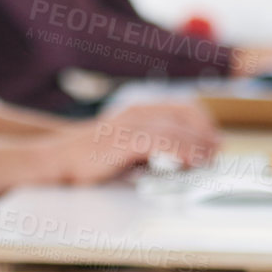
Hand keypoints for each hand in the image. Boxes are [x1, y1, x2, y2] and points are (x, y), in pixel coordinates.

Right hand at [41, 102, 220, 183]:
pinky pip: (163, 142)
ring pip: (178, 128)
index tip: (214, 142)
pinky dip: (183, 151)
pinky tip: (191, 162)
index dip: (203, 124)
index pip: (183, 108)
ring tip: (208, 160)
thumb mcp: (126, 147)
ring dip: (199, 145)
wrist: (56, 159)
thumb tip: (185, 158)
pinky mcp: (124, 140)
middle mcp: (137, 112)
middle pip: (186, 114)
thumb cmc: (91, 157)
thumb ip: (153, 148)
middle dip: (205, 133)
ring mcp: (130, 124)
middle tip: (216, 153)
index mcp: (139, 110)